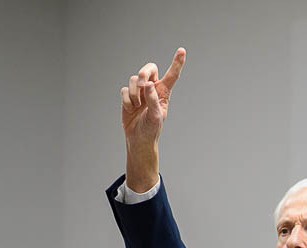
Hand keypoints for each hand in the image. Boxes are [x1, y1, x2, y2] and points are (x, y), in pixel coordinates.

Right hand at [120, 48, 185, 190]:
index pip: (172, 75)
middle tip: (142, 84)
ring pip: (134, 79)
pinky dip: (126, 99)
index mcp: (164, 92)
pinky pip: (124, 89)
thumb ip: (153, 99)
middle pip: (148, 69)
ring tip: (137, 106)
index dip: (177, 62)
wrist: (138, 138)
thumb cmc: (152, 129)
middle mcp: (152, 89)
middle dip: (143, 73)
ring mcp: (140, 92)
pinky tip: (131, 109)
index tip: (182, 50)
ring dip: (134, 93)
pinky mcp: (128, 96)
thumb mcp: (156, 116)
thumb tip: (149, 84)